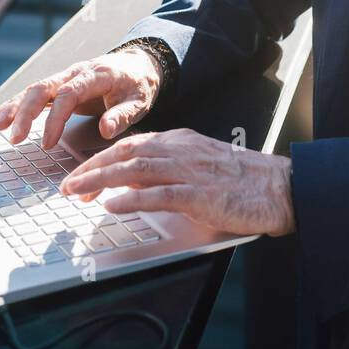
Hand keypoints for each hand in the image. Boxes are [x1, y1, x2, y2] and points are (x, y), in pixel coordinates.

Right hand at [0, 46, 162, 147]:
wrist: (138, 65)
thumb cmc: (138, 85)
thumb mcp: (139, 101)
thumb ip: (123, 115)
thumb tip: (106, 130)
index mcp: (96, 75)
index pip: (69, 94)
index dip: (55, 118)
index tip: (47, 143)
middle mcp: (75, 72)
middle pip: (43, 88)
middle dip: (25, 112)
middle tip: (14, 138)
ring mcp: (65, 77)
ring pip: (34, 88)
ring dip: (14, 107)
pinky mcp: (59, 85)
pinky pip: (33, 93)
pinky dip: (14, 104)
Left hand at [59, 127, 295, 236]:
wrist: (280, 187)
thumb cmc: (245, 181)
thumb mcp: (204, 164)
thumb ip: (172, 170)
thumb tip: (137, 185)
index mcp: (182, 142)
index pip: (131, 145)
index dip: (102, 159)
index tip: (81, 173)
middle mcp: (181, 151)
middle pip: (125, 154)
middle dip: (91, 168)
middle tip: (68, 185)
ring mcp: (190, 172)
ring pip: (135, 170)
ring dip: (100, 181)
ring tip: (77, 193)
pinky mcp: (200, 195)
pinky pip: (158, 195)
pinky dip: (131, 200)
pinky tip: (112, 206)